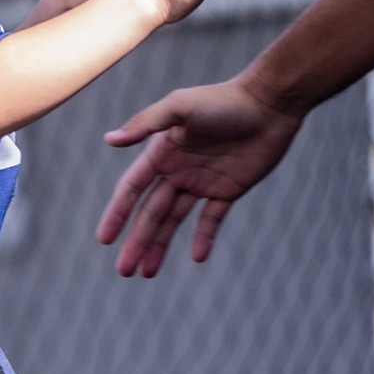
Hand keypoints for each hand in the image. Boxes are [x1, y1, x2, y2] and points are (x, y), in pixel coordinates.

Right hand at [98, 77, 303, 275]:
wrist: (269, 103)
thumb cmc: (223, 100)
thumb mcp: (180, 107)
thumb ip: (146, 124)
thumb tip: (109, 140)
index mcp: (161, 152)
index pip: (132, 190)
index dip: (117, 214)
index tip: (104, 240)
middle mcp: (177, 170)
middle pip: (151, 213)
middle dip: (136, 241)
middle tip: (124, 271)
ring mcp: (202, 182)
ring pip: (175, 221)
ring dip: (160, 246)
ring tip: (146, 273)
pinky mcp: (228, 190)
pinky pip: (211, 220)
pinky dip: (203, 238)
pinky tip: (196, 257)